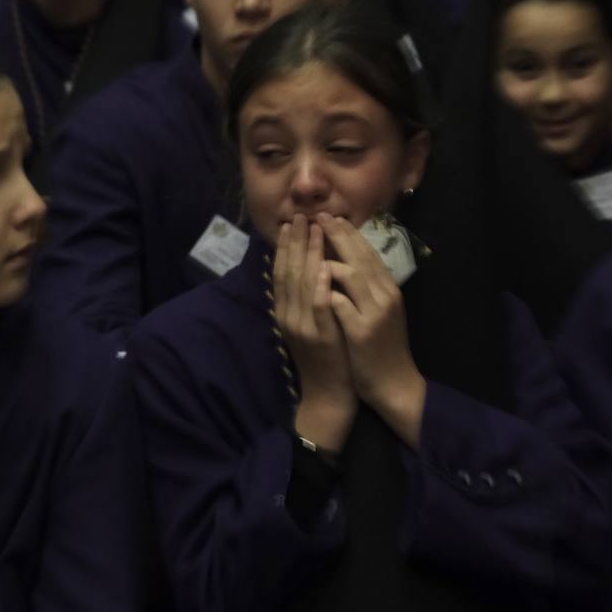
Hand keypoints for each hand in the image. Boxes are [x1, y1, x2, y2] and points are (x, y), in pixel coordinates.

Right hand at [273, 215, 355, 452]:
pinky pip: (319, 307)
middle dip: (295, 242)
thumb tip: (307, 268)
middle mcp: (288, 317)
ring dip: (307, 254)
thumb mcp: (310, 324)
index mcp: (285, 312)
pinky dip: (319, 285)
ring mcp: (303, 327)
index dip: (286, 246)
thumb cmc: (325, 357)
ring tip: (313, 230)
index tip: (291, 222)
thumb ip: (305, 299)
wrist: (330, 395)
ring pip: (301, 284)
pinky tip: (323, 267)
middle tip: (301, 215)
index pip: (281, 272)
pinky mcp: (320, 337)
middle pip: (288, 272)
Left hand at [320, 214, 425, 446]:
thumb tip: (348, 261)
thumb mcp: (380, 312)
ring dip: (330, 256)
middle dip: (337, 235)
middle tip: (317, 217)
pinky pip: (341, 304)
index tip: (330, 217)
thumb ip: (368, 288)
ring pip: (352, 275)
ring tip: (311, 241)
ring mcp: (374, 314)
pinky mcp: (362, 332)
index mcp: (388, 290)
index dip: (349, 233)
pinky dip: (327, 290)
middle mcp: (384, 297)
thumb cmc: (383, 348)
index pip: (368, 253)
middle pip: (360, 257)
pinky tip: (313, 279)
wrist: (394, 385)